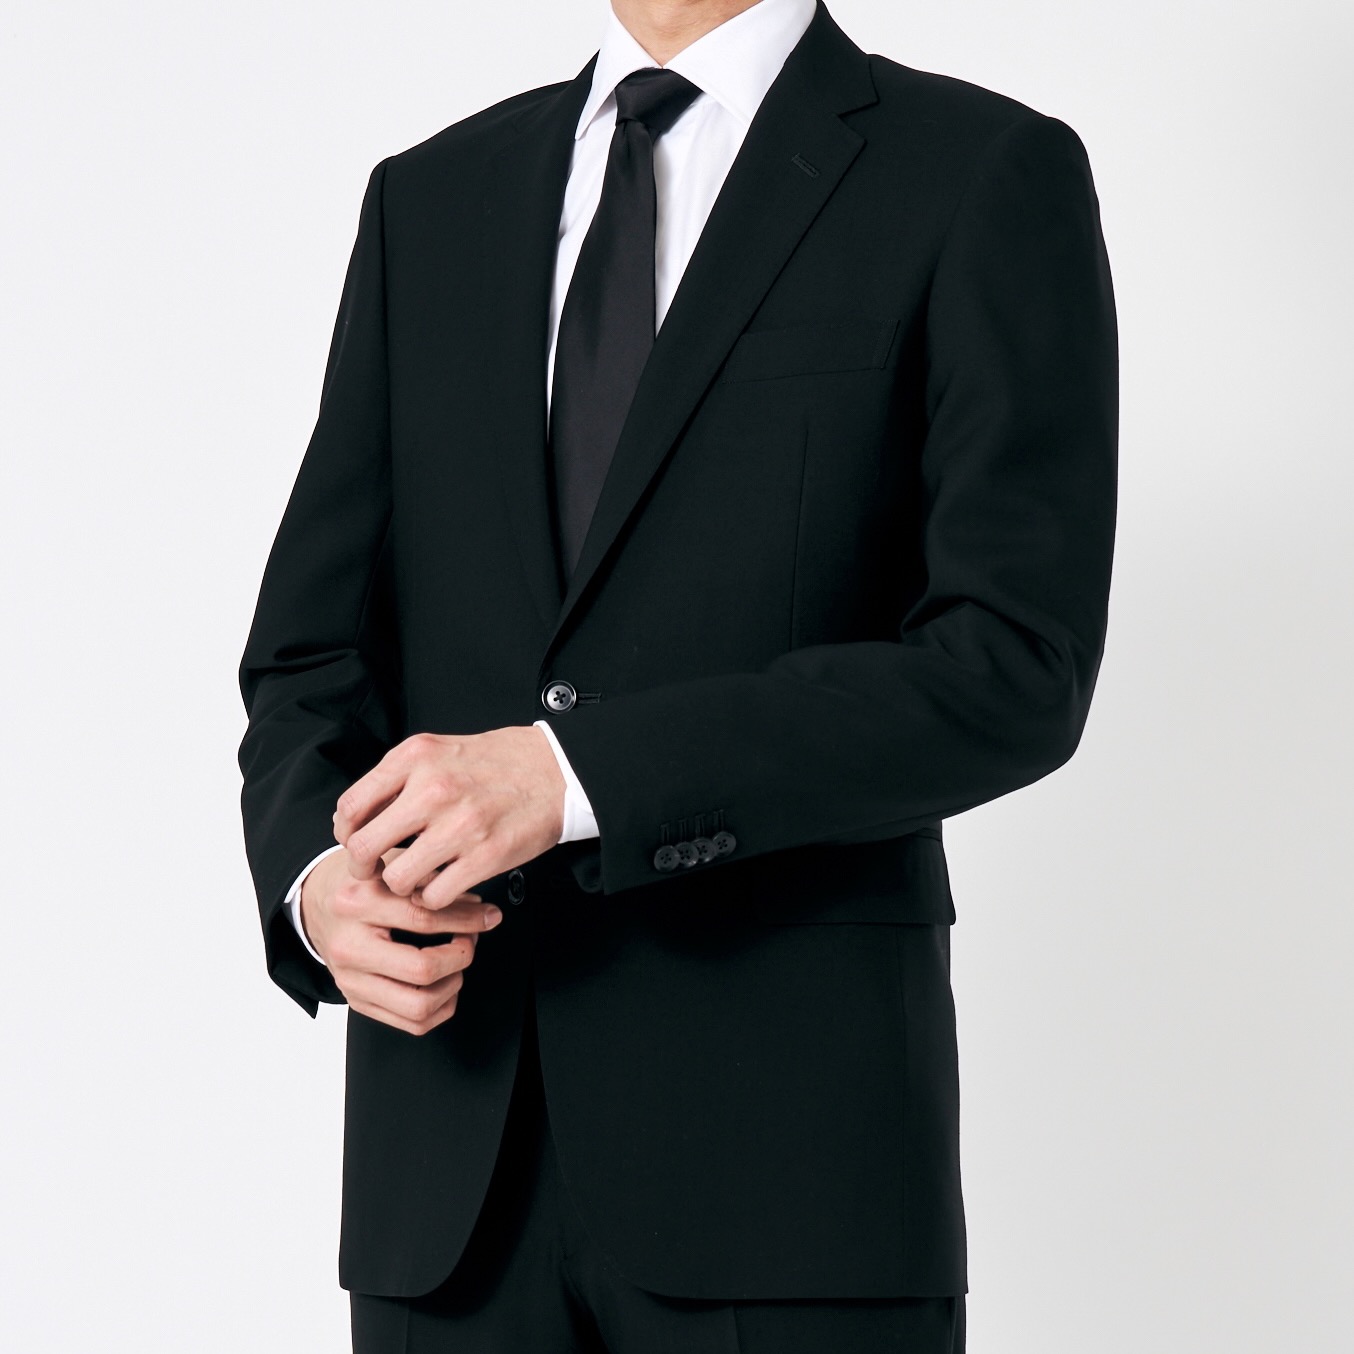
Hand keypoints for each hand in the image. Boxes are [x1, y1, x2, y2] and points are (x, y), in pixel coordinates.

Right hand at [299, 846, 502, 1035]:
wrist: (315, 902)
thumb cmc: (359, 883)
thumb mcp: (389, 866)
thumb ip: (431, 881)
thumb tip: (476, 905)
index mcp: (358, 903)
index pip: (424, 918)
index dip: (467, 920)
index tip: (489, 917)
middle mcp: (350, 946)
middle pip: (422, 969)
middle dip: (461, 956)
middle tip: (470, 940)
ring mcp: (350, 979)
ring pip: (418, 1005)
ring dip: (452, 986)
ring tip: (456, 963)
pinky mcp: (355, 1000)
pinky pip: (409, 1023)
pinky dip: (439, 1008)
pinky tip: (445, 985)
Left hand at [332, 726, 565, 908]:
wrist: (556, 771)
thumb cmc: (497, 763)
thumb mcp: (439, 751)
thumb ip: (398, 778)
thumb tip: (358, 817)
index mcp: (415, 758)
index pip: (351, 808)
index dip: (346, 834)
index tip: (357, 841)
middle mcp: (433, 788)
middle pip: (364, 847)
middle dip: (363, 868)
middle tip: (376, 871)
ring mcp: (459, 825)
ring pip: (397, 878)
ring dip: (403, 885)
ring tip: (418, 877)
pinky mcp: (485, 856)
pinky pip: (434, 896)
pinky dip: (434, 898)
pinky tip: (444, 884)